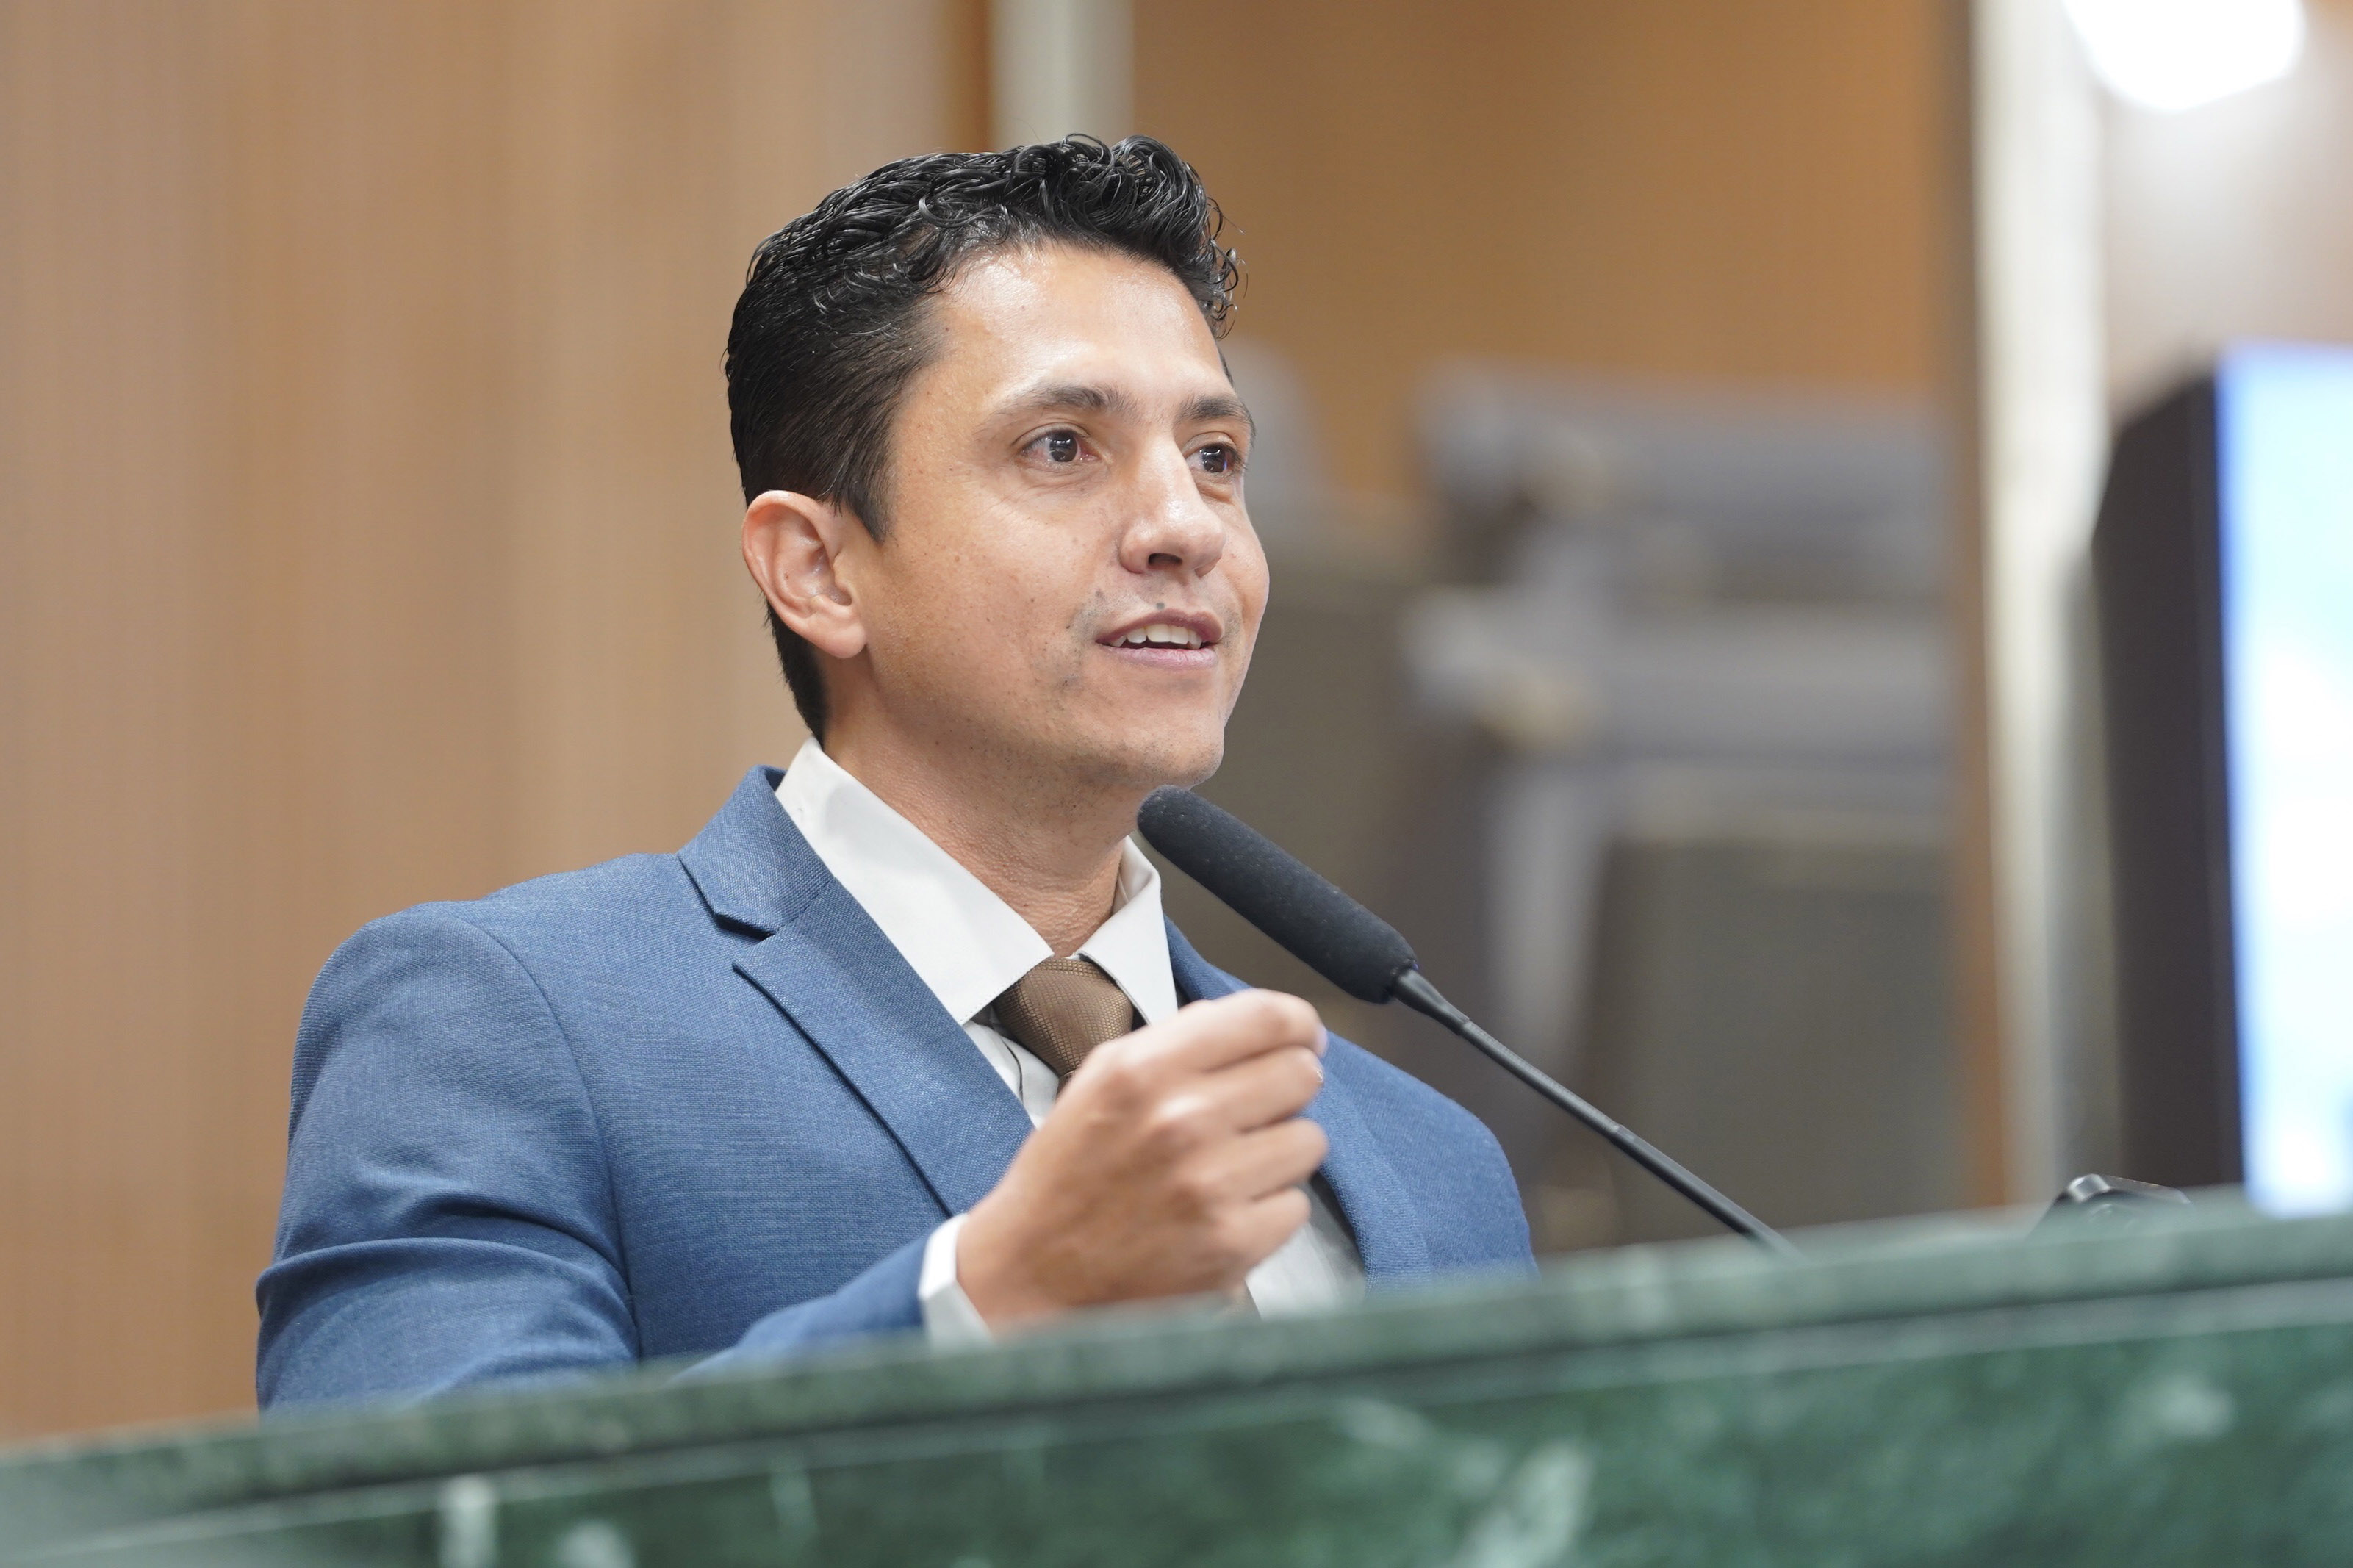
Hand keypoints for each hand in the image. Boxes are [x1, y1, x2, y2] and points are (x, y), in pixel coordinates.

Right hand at [956, 989, 1329, 1330]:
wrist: (1031, 1277)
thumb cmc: (1067, 1180)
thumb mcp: (1099, 1082)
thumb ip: (1175, 1043)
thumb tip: (1255, 1025)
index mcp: (1144, 1069)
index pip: (1262, 1017)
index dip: (1297, 1022)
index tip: (1303, 1034)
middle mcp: (1181, 1119)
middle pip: (1300, 1074)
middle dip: (1286, 1090)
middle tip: (1256, 1112)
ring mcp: (1210, 1184)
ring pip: (1308, 1140)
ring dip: (1278, 1154)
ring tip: (1228, 1170)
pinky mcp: (1232, 1244)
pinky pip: (1296, 1206)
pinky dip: (1268, 1212)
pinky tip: (1222, 1214)